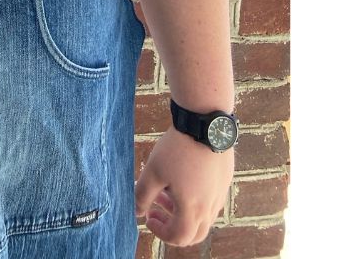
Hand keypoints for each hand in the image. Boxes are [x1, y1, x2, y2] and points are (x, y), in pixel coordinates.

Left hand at [134, 126, 232, 247]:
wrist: (205, 122)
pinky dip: (194, 199)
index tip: (148, 216)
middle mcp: (211, 206)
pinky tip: (181, 179)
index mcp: (193, 209)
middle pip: (195, 234)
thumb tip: (136, 212)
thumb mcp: (153, 172)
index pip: (179, 237)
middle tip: (156, 211)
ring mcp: (220, 193)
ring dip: (182, 211)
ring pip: (203, 216)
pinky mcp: (224, 180)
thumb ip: (142, 196)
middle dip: (173, 227)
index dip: (161, 233)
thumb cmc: (177, 148)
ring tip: (164, 192)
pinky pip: (210, 200)